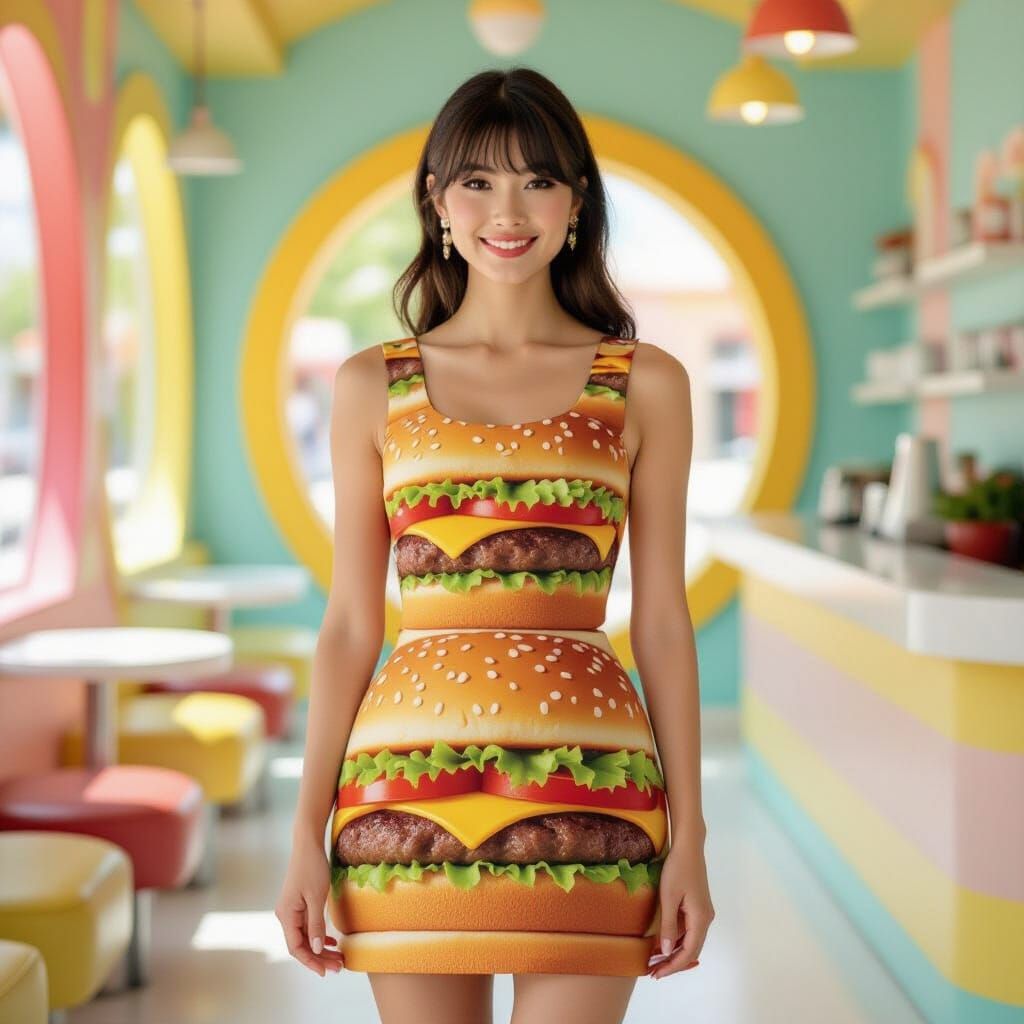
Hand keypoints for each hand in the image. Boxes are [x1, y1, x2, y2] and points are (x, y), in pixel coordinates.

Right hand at [275, 839, 345, 976]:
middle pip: (301, 944)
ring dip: (321, 948)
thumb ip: (316, 924)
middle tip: (339, 966)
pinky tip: (331, 941)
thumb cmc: (312, 868)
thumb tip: (317, 949)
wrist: (308, 845)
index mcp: (286, 915)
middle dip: (319, 957)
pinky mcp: (299, 904)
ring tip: (339, 957)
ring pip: (306, 936)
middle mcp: (286, 915)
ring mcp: (292, 910)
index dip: (311, 961)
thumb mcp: (317, 897)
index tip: (326, 971)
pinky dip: (319, 935)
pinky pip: (307, 926)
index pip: (296, 947)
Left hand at [647, 840, 713, 979]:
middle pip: (691, 950)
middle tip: (653, 971)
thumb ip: (668, 925)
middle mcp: (705, 919)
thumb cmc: (677, 869)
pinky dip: (675, 939)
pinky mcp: (697, 907)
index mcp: (700, 919)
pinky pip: (688, 930)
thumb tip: (665, 951)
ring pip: (689, 940)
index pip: (688, 953)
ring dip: (673, 951)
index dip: (672, 966)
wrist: (688, 847)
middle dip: (673, 963)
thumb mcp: (669, 898)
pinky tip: (662, 942)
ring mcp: (702, 913)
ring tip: (654, 960)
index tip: (656, 974)